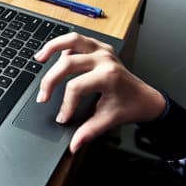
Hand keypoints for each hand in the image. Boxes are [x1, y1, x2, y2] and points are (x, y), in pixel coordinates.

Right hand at [35, 33, 166, 152]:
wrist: (146, 98)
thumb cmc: (130, 107)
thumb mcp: (108, 121)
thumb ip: (88, 132)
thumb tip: (72, 145)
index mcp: (108, 76)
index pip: (76, 87)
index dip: (66, 105)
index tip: (63, 118)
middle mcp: (104, 60)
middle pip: (67, 63)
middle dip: (50, 80)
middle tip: (42, 97)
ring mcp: (103, 50)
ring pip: (72, 40)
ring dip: (53, 47)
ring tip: (39, 58)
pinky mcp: (101, 47)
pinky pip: (79, 40)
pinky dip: (65, 45)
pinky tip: (56, 56)